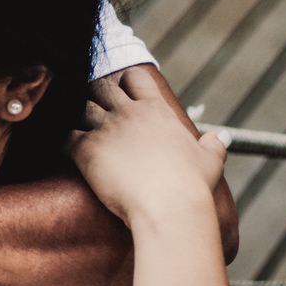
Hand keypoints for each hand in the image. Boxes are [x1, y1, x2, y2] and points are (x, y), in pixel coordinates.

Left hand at [70, 67, 228, 227]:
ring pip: (80, 107)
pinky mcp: (85, 149)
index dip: (125, 83)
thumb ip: (214, 145)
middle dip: (95, 96)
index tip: (122, 94)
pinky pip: (64, 135)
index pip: (134, 77)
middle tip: (94, 112)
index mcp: (156, 110)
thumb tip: (223, 136)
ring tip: (78, 129)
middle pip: (101, 87)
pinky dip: (62, 140)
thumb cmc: (192, 187)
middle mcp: (128, 113)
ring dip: (77, 116)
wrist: (168, 207)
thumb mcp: (210, 161)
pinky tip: (65, 149)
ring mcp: (105, 128)